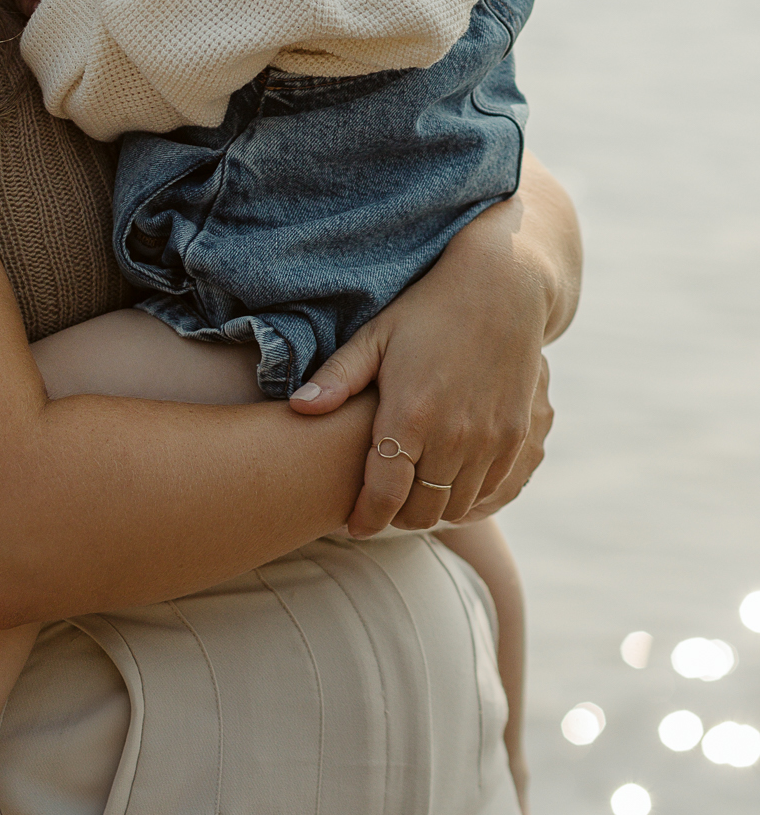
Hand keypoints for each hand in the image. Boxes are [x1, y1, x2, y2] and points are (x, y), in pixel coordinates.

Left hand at [288, 206, 557, 536]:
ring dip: (432, 513)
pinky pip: (490, 492)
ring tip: (410, 502)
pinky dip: (467, 501)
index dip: (366, 518)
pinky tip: (448, 488)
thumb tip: (298, 407)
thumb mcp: (375, 336)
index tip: (353, 526)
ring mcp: (489, 440)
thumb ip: (338, 378)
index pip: (384, 494)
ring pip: (456, 508)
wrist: (502, 289)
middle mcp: (452, 436)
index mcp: (409, 414)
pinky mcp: (516, 437)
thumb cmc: (428, 310)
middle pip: (420, 511)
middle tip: (379, 512)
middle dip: (395, 519)